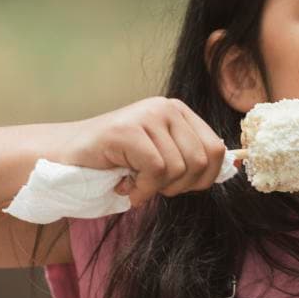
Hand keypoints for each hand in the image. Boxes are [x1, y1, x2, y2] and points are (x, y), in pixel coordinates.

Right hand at [60, 97, 227, 206]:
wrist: (66, 160)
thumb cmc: (115, 165)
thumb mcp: (162, 160)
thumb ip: (191, 159)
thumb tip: (232, 168)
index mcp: (179, 112)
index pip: (216, 149)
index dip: (202, 178)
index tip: (175, 186)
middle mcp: (166, 107)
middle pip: (201, 161)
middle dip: (178, 186)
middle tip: (150, 186)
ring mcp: (146, 115)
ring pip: (178, 168)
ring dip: (154, 189)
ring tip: (132, 181)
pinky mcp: (127, 129)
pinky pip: (155, 170)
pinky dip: (141, 189)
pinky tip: (124, 184)